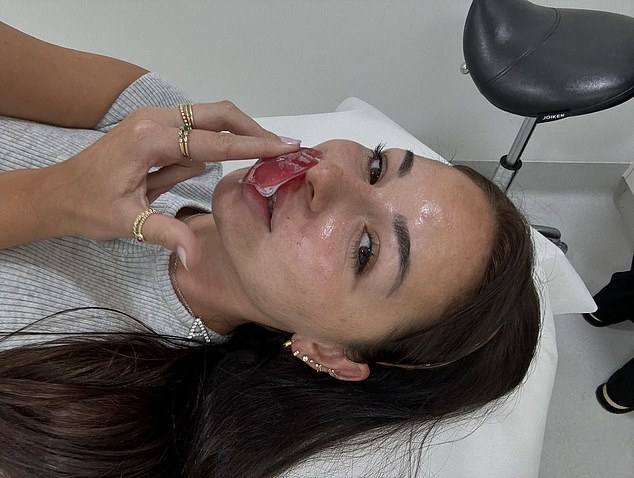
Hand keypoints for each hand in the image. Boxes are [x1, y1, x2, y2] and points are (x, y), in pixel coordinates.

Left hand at [50, 101, 298, 266]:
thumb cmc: (88, 207)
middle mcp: (154, 120)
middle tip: (282, 148)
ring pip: (208, 119)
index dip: (251, 146)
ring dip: (229, 139)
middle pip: (217, 114)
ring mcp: (154, 119)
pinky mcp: (155, 126)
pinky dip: (207, 146)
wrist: (57, 193)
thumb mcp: (129, 223)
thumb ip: (168, 234)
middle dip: (250, 130)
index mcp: (149, 140)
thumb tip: (195, 258)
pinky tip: (190, 172)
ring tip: (244, 164)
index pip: (213, 142)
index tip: (284, 147)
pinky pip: (193, 131)